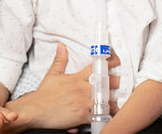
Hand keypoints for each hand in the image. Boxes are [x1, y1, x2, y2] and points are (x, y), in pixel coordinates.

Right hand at [4, 42, 120, 130]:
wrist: (35, 111)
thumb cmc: (44, 95)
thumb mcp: (52, 74)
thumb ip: (60, 59)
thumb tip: (61, 45)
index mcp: (77, 77)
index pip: (98, 65)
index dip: (111, 61)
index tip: (118, 60)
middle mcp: (83, 88)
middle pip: (108, 82)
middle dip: (119, 81)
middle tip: (125, 81)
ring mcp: (84, 102)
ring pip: (107, 99)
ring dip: (116, 99)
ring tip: (123, 99)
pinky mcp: (83, 116)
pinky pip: (100, 115)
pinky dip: (107, 114)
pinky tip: (113, 113)